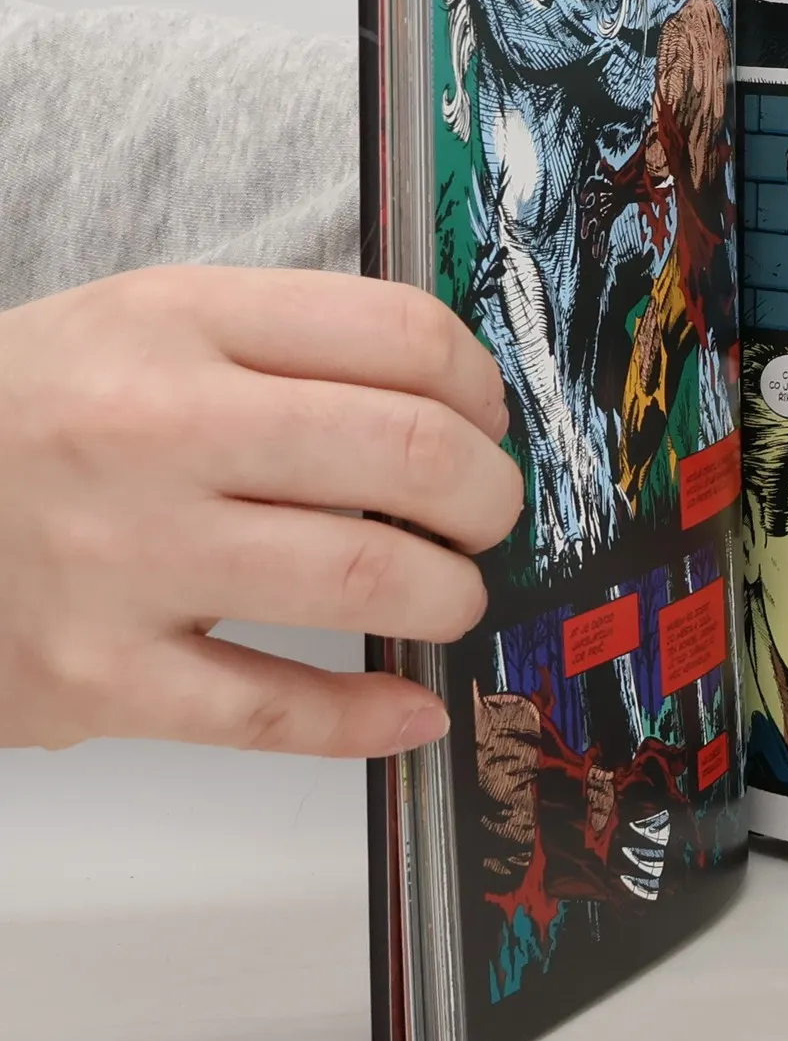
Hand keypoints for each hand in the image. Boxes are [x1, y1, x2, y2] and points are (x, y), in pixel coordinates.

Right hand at [0, 268, 522, 754]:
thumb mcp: (137, 329)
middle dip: (487, 495)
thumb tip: (451, 406)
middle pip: (408, 451)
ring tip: (448, 595)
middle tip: (486, 515)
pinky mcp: (96, 676)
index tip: (486, 421)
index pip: (397, 332)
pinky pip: (271, 709)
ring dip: (449, 596)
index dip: (478, 385)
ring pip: (364, 576)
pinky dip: (367, 719)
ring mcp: (123, 557)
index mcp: (176, 322)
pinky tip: (408, 711)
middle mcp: (154, 428)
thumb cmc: (25, 418)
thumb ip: (281, 349)